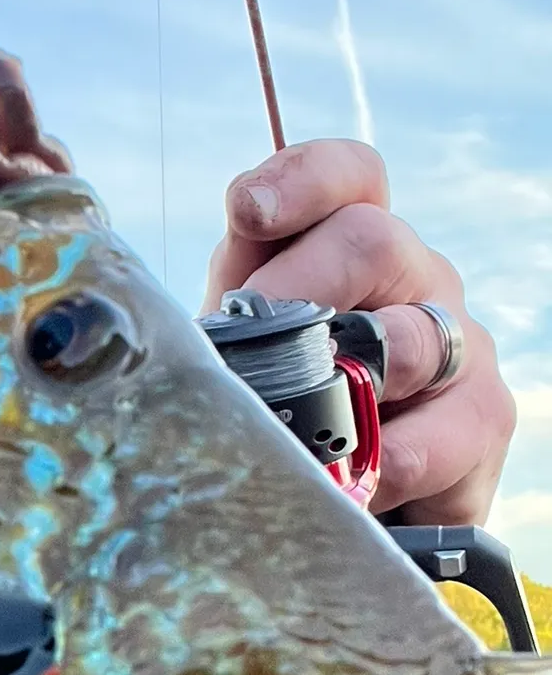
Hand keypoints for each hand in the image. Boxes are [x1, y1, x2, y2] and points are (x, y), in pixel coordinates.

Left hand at [202, 139, 514, 525]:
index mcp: (348, 246)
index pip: (349, 177)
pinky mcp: (483, 417)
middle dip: (296, 291)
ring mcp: (458, 342)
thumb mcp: (239, 351)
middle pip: (372, 241)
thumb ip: (224, 317)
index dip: (302, 180)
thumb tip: (190, 330)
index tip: (249, 211)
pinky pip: (435, 435)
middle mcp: (413, 278)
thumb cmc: (282, 410)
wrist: (342, 497)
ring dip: (340, 384)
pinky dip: (381, 461)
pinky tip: (350, 482)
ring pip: (409, 337)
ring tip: (290, 429)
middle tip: (245, 350)